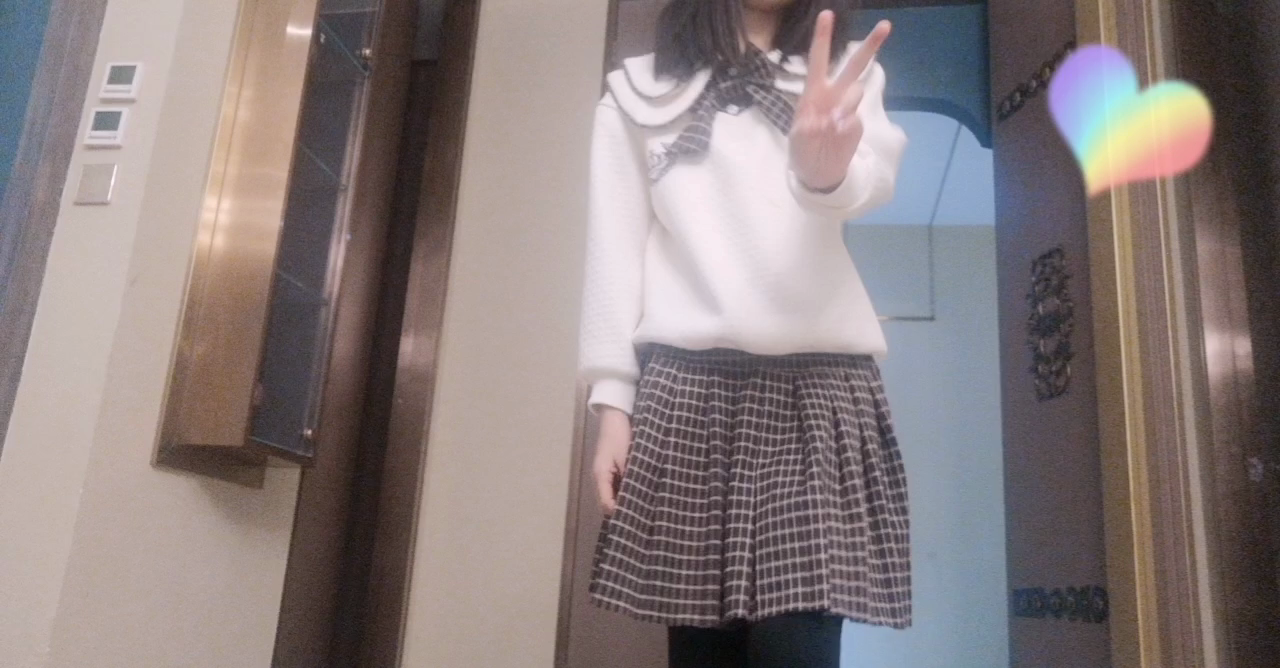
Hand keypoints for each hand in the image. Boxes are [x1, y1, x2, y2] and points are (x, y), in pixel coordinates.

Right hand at [593, 407, 632, 514]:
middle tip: (641, 519)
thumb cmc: (620, 435)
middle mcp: (600, 478)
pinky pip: (617, 487)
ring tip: (643, 510)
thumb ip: (630, 479)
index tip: (636, 520)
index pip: (606, 504)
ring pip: (613, 496)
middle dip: (622, 510)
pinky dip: (626, 492)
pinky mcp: (612, 469)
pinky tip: (640, 495)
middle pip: (608, 503)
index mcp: (600, 475)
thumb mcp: (627, 458)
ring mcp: (605, 474)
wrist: (617, 416)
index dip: (620, 514)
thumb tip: (635, 499)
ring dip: (625, 501)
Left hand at [789, 14, 891, 191]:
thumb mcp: (797, 139)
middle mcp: (833, 95)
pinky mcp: (856, 126)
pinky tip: (834, 138)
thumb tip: (834, 119)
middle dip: (870, 46)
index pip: (818, 60)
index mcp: (814, 92)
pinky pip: (854, 121)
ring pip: (855, 93)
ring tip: (831, 125)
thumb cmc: (802, 150)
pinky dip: (843, 129)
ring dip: (845, 105)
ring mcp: (847, 110)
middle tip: (886, 25)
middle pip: (854, 66)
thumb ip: (810, 127)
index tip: (827, 13)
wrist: (817, 174)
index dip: (822, 37)